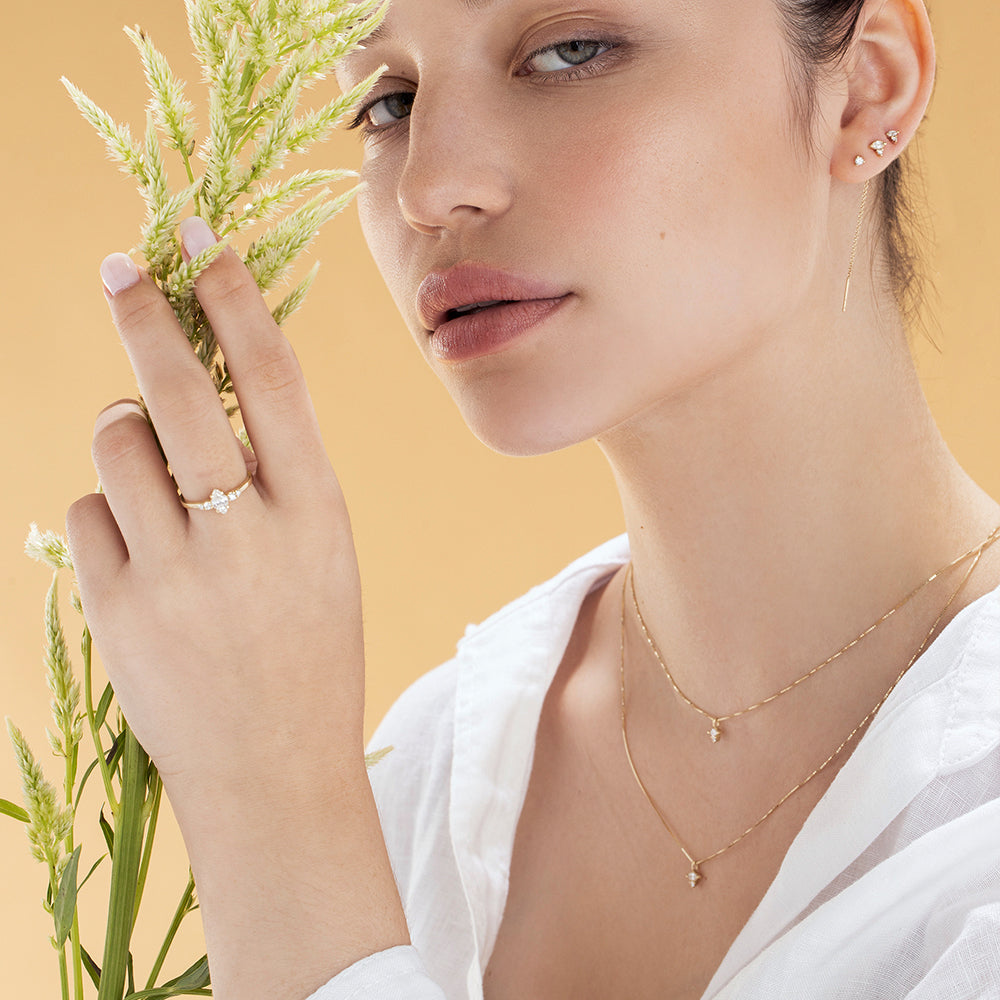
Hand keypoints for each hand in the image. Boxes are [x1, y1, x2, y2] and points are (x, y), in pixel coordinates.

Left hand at [67, 217, 407, 997]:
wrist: (276, 774)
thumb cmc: (310, 654)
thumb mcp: (323, 554)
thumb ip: (275, 475)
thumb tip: (201, 390)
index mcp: (317, 511)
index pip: (272, 377)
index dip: (233, 299)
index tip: (200, 241)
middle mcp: (249, 531)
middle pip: (180, 390)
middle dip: (145, 314)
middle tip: (119, 268)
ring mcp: (178, 571)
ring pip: (116, 443)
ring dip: (124, 432)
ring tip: (149, 471)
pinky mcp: (118, 609)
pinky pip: (89, 512)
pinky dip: (108, 513)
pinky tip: (142, 558)